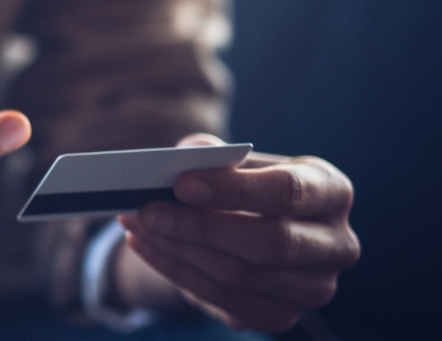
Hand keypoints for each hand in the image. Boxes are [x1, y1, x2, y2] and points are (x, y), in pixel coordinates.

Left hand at [119, 134, 359, 332]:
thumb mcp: (235, 162)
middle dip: (200, 227)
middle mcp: (337, 244)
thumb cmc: (244, 187)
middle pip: (270, 243)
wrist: (250, 232)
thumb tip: (185, 157)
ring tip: (135, 224)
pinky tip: (143, 246)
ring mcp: (313, 288)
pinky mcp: (281, 317)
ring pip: (239, 275)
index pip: (289, 192)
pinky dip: (175, 271)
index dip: (234, 189)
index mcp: (333, 192)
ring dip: (177, 249)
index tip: (182, 184)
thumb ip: (213, 155)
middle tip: (145, 210)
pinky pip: (220, 299)